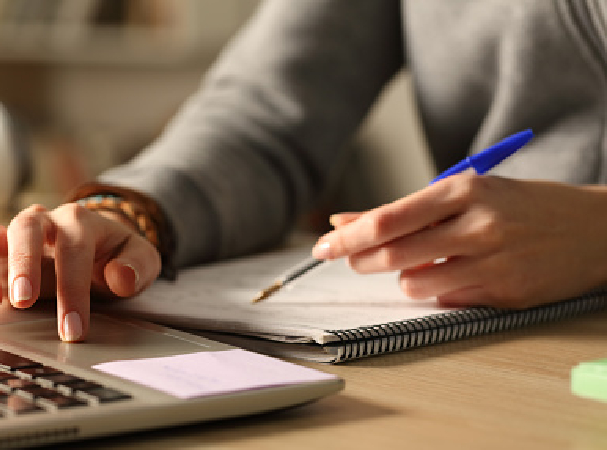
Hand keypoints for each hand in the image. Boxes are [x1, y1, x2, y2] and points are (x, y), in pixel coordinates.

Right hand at [0, 203, 161, 341]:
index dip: (73, 289)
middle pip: (26, 228)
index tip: (72, 328)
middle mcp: (42, 221)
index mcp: (80, 221)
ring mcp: (12, 233)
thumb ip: (137, 266)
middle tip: (23, 301)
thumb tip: (120, 277)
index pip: (74, 248)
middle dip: (23, 264)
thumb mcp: (140, 259)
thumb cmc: (115, 256)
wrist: (98, 246)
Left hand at [312, 174, 606, 307]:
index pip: (388, 219)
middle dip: (360, 261)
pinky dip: (437, 291)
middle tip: (351, 260)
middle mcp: (477, 226)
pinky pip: (446, 300)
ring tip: (420, 264)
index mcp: (463, 191)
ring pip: (414, 284)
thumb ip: (405, 209)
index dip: (347, 237)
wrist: (593, 229)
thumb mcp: (465, 192)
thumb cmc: (519, 205)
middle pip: (393, 254)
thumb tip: (344, 221)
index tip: (321, 246)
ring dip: (404, 278)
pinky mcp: (504, 294)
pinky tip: (453, 276)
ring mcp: (493, 263)